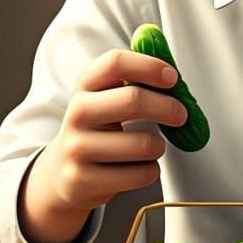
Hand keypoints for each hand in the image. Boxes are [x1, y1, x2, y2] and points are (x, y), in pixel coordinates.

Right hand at [33, 48, 187, 213]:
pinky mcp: (83, 179)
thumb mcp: (107, 99)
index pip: (116, 63)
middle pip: (133, 100)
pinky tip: (138, 168)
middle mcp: (78, 113)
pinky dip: (150, 171)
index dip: (149, 66)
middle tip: (181, 114)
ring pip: (143, 144)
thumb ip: (137, 83)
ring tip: (150, 147)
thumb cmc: (97, 130)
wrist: (62, 172)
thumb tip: (174, 77)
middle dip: (168, 107)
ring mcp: (77, 147)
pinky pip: (140, 174)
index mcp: (86, 85)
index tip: (172, 77)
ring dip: (158, 146)